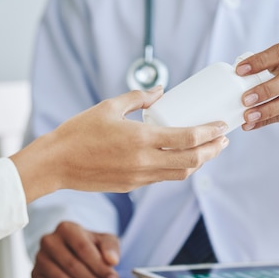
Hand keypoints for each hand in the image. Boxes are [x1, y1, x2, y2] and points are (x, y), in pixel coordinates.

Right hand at [10, 87, 228, 201]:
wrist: (56, 163)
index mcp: (141, 139)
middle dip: (213, 150)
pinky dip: (177, 168)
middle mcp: (144, 162)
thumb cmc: (79, 132)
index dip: (210, 133)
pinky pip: (162, 178)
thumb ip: (138, 98)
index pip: (188, 138)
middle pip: (192, 161)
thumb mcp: (109, 107)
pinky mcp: (131, 186)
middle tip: (222, 139)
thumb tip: (161, 91)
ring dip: (198, 163)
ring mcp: (139, 177)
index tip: (221, 125)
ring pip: (180, 174)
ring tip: (207, 150)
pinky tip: (179, 158)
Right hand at [31, 221, 119, 277]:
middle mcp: (49, 240)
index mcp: (66, 228)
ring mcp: (40, 257)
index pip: (83, 249)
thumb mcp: (105, 240)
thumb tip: (111, 260)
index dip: (99, 266)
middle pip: (72, 265)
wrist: (74, 249)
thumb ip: (111, 247)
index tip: (112, 277)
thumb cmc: (90, 244)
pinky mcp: (36, 273)